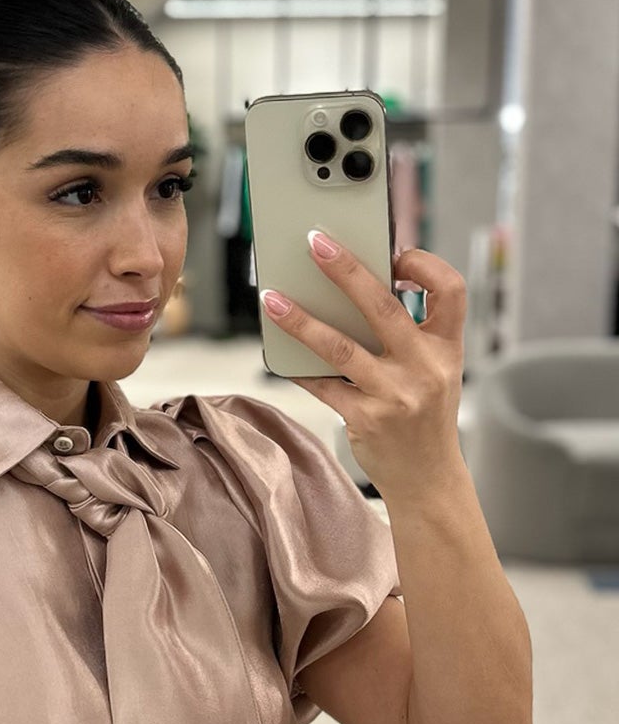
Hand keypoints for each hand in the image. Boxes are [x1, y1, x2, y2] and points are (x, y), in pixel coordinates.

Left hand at [260, 232, 467, 498]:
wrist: (428, 479)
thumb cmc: (424, 417)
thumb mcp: (435, 372)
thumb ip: (409, 335)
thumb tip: (352, 292)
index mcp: (448, 348)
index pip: (451, 289)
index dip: (424, 264)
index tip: (396, 253)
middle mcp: (425, 368)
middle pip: (384, 307)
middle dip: (347, 270)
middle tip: (316, 243)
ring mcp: (395, 395)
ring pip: (341, 347)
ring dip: (302, 321)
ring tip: (272, 299)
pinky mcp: (366, 419)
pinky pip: (323, 385)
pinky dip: (299, 367)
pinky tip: (278, 353)